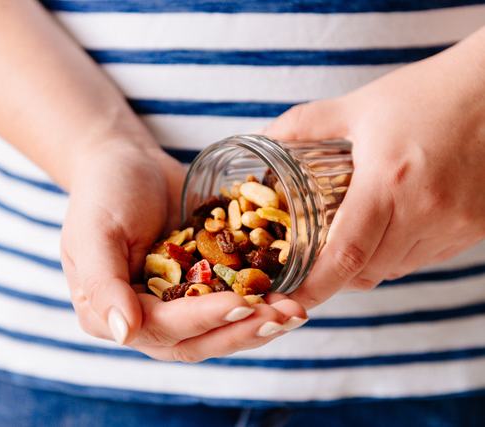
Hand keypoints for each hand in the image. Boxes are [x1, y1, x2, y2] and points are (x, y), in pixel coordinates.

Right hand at [61, 140, 306, 361]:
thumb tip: (124, 334)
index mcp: (110, 314)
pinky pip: (232, 298)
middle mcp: (144, 318)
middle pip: (196, 340)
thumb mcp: (94, 232)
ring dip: (258, 323)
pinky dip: (260, 299)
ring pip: (219, 329)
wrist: (128, 163)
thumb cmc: (103, 192)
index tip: (242, 304)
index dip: (203, 320)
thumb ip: (102, 284)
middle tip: (282, 317)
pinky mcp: (202, 284)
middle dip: (241, 331)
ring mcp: (176, 304)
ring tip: (294, 311)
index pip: (161, 329)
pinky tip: (291, 292)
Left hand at [263, 31, 484, 308]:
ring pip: (398, 269)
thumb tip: (266, 137)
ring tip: (355, 240)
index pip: (346, 256)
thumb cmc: (427, 94)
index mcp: (389, 183)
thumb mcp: (360, 106)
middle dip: (337, 275)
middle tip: (316, 260)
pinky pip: (428, 258)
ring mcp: (456, 223)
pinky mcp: (476, 226)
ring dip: (370, 264)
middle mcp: (425, 211)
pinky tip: (394, 228)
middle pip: (369, 271)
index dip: (315, 286)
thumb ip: (306, 124)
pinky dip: (402, 254)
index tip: (291, 297)